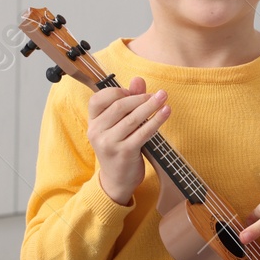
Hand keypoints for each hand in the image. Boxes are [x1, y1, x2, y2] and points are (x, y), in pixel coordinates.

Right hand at [86, 75, 169, 204]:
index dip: (117, 91)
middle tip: (158, 94)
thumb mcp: (119, 125)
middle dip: (140, 97)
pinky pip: (143, 132)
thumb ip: (128, 102)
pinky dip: (156, 121)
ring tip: (164, 98)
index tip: (133, 92)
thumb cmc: (119, 148)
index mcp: (93, 122)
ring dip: (151, 106)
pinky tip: (166, 112)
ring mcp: (109, 143)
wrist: (117, 180)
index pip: (98, 99)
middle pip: (119, 106)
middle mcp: (97, 132)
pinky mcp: (124, 152)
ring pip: (132, 118)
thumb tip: (138, 79)